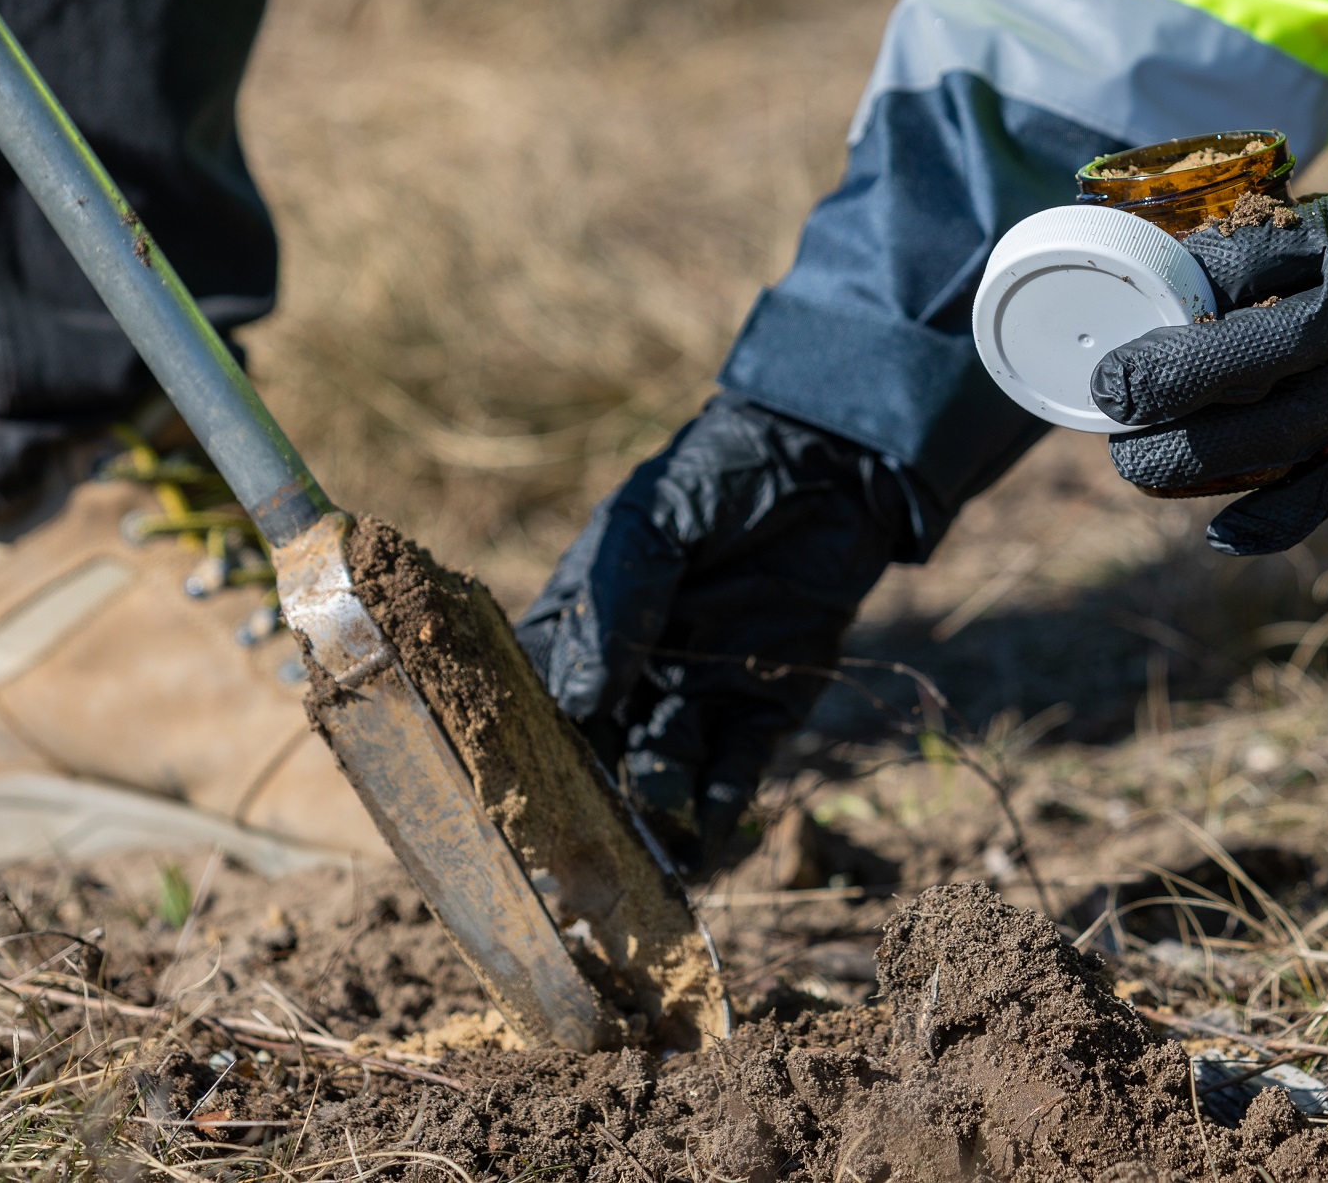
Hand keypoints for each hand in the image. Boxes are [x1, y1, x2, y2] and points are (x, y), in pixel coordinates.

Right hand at [515, 395, 933, 869]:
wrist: (828, 467)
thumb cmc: (717, 478)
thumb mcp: (650, 524)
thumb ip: (614, 604)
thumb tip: (573, 703)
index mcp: (586, 628)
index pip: (534, 698)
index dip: (514, 746)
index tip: (500, 795)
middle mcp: (632, 676)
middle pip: (594, 756)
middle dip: (583, 806)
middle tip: (569, 860)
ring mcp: (695, 698)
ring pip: (660, 779)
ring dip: (649, 820)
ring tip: (639, 859)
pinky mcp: (762, 715)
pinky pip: (734, 778)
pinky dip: (718, 814)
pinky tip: (702, 844)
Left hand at [1088, 151, 1327, 554]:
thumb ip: (1287, 248)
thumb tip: (1190, 284)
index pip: (1227, 281)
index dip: (1163, 316)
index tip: (1119, 339)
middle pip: (1235, 372)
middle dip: (1158, 396)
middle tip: (1107, 408)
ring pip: (1272, 443)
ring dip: (1192, 464)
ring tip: (1137, 467)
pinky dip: (1271, 520)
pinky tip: (1220, 531)